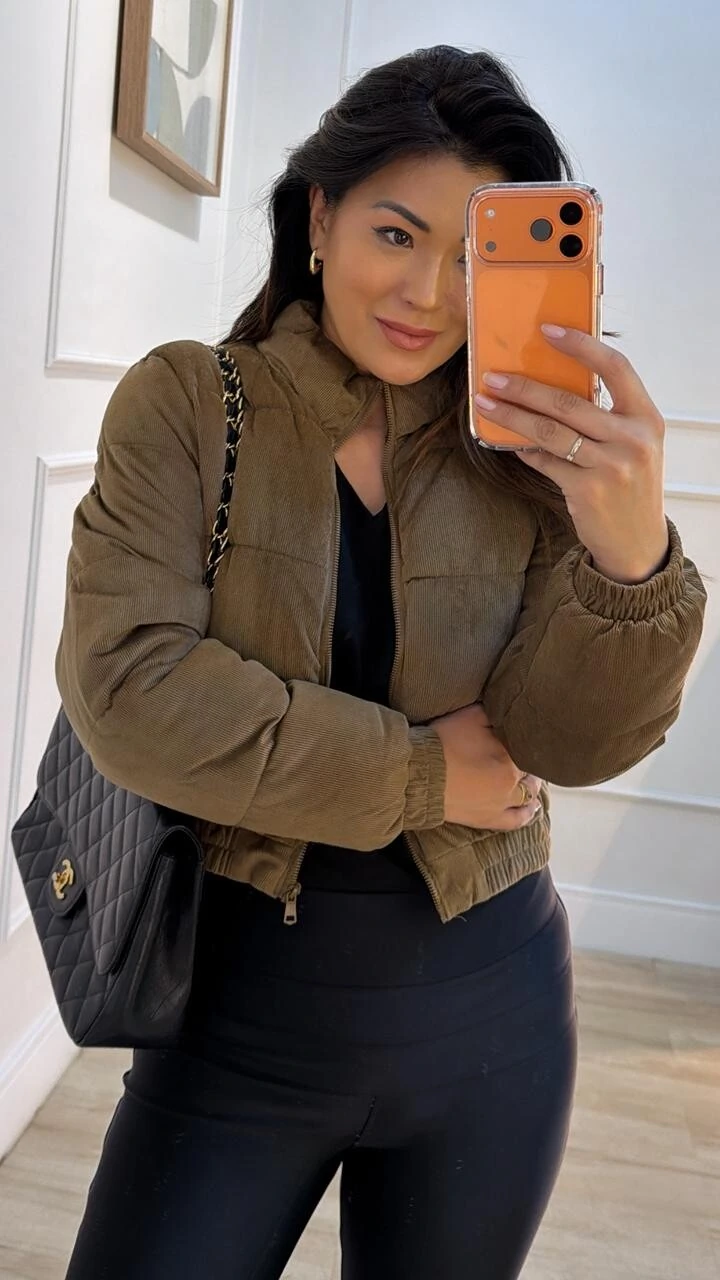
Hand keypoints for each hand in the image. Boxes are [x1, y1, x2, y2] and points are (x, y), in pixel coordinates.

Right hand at [430, 704, 542, 830]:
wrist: (417, 776)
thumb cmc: (443, 743)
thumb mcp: (471, 716)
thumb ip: (495, 715)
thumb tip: (509, 713)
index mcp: (511, 759)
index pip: (530, 750)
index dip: (528, 742)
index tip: (525, 735)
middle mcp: (512, 785)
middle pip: (531, 775)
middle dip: (531, 765)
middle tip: (528, 755)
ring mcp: (501, 806)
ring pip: (528, 798)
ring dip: (532, 788)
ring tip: (533, 780)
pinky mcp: (488, 820)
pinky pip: (516, 821)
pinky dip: (527, 815)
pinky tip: (532, 808)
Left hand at [475, 325, 669, 583]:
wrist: (638, 541)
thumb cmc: (630, 484)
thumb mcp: (633, 444)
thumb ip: (606, 415)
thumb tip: (551, 384)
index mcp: (646, 417)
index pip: (616, 367)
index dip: (581, 345)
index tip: (548, 330)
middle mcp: (632, 439)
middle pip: (568, 402)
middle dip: (524, 387)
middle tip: (494, 377)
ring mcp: (610, 466)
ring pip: (549, 431)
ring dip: (512, 415)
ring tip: (486, 403)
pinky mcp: (586, 491)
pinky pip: (545, 461)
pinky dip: (524, 449)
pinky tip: (508, 441)